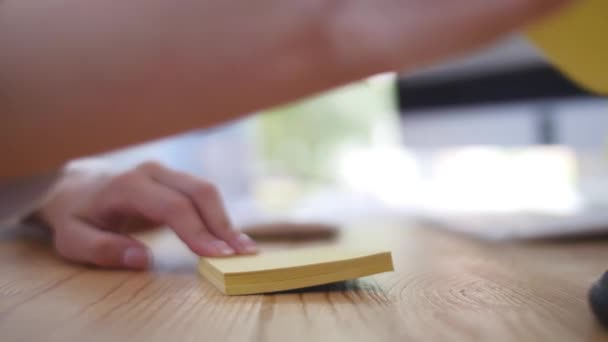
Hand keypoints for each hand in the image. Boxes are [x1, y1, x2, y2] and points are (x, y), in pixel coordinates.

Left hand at [34, 161, 256, 269]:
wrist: (79, 189)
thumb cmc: (78, 217)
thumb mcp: (74, 240)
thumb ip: (102, 250)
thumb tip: (143, 259)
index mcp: (127, 186)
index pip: (172, 206)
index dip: (197, 230)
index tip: (218, 255)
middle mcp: (152, 172)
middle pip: (199, 192)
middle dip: (223, 224)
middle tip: (242, 254)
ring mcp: (167, 173)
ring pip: (206, 191)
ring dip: (227, 220)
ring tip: (244, 248)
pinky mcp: (176, 180)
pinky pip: (204, 195)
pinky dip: (220, 216)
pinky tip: (231, 236)